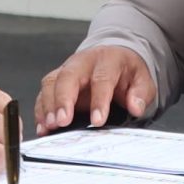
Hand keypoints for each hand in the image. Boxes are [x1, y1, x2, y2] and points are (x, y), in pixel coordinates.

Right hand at [35, 45, 156, 133]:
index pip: (101, 79)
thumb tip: (136, 106)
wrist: (114, 57)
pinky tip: (43, 126)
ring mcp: (66, 70)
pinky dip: (41, 110)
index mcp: (107, 60)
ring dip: (48, 106)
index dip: (99, 101)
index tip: (97, 121)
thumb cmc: (126, 71)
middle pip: (68, 77)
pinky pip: (43, 93)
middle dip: (62, 100)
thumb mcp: (142, 79)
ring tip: (50, 126)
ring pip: (51, 83)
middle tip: (62, 121)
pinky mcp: (56, 81)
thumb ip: (141, 93)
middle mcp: (83, 62)